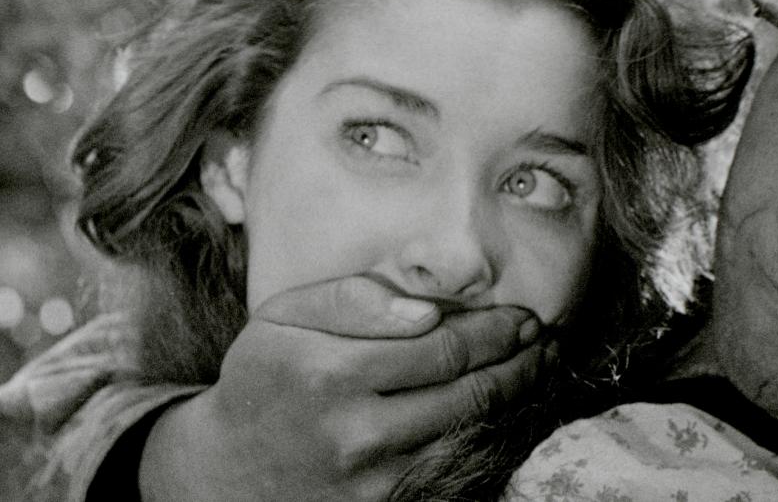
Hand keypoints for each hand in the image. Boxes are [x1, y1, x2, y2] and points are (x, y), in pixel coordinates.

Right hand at [138, 275, 544, 501]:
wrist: (229, 470)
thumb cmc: (267, 377)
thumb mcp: (284, 317)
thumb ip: (353, 299)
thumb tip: (427, 311)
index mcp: (328, 374)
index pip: (441, 348)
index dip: (495, 331)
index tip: (522, 315)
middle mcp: (355, 433)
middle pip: (468, 394)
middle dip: (520, 362)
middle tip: (544, 338)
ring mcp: (373, 481)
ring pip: (472, 434)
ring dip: (518, 398)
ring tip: (540, 366)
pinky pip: (457, 468)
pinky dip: (492, 436)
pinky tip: (508, 408)